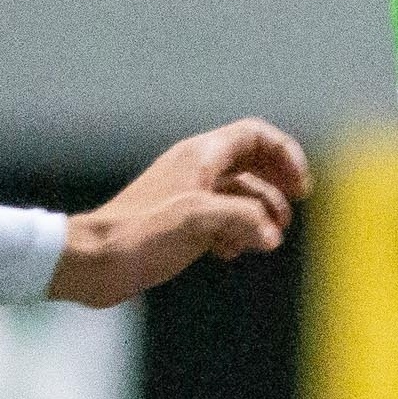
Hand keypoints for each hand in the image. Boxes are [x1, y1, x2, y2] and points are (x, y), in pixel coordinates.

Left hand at [46, 118, 311, 306]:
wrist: (96, 262)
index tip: (301, 189)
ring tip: (261, 243)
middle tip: (286, 219)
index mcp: (200, 156)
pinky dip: (235, 233)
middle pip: (253, 164)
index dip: (286, 155)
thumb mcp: (197, 220)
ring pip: (240, 196)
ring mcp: (189, 197)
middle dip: (276, 190)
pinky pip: (223, 220)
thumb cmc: (139, 234)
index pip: (256, 136)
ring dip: (258, 217)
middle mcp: (196, 170)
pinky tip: (228, 253)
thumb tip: (272, 234)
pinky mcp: (182, 223)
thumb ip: (243, 218)